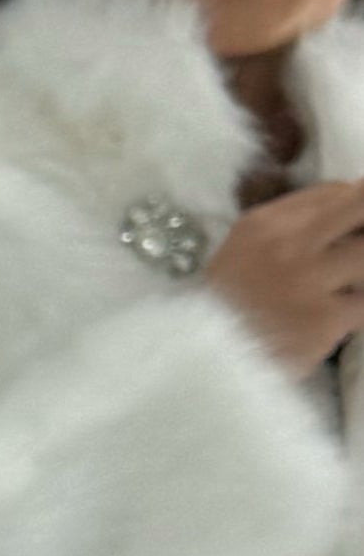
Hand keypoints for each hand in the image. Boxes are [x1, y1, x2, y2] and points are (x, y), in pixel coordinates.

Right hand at [204, 176, 363, 373]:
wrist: (207, 362)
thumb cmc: (223, 309)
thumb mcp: (241, 250)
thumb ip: (287, 226)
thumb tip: (344, 204)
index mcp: (265, 224)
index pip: (335, 192)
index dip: (357, 204)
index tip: (355, 226)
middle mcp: (289, 244)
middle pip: (360, 208)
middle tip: (358, 248)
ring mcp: (309, 282)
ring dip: (361, 272)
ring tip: (348, 286)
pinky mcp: (325, 320)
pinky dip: (359, 310)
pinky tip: (344, 317)